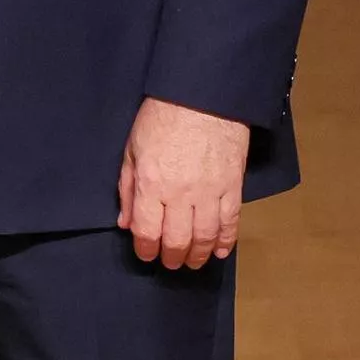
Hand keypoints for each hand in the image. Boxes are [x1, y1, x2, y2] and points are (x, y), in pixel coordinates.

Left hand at [118, 96, 248, 267]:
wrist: (203, 96)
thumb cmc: (162, 118)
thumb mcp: (132, 149)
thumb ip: (127, 189)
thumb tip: (126, 223)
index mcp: (151, 184)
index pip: (147, 231)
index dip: (146, 249)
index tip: (146, 254)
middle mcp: (180, 193)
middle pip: (177, 239)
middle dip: (172, 257)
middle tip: (170, 263)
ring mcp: (210, 191)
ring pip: (205, 236)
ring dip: (198, 254)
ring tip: (193, 262)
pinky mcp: (233, 186)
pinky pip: (231, 221)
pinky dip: (226, 240)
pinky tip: (220, 250)